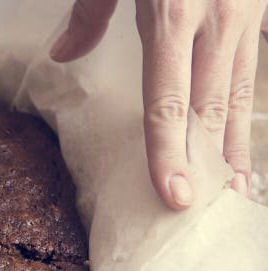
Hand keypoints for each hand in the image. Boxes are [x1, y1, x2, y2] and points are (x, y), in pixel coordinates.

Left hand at [51, 0, 267, 209]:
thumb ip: (90, 12)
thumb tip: (61, 54)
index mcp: (172, 14)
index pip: (168, 102)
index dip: (169, 153)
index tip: (173, 195)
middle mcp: (216, 20)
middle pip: (209, 109)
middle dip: (205, 164)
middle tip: (200, 211)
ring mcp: (246, 14)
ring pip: (239, 94)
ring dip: (235, 147)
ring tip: (230, 192)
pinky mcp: (261, 8)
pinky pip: (253, 70)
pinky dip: (246, 110)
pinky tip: (241, 140)